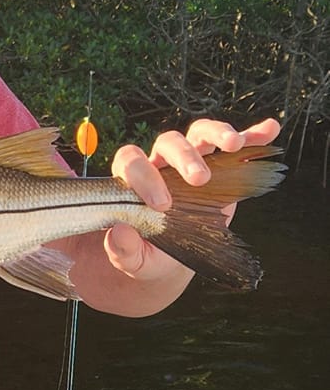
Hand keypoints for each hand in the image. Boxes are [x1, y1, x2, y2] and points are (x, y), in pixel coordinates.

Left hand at [103, 116, 281, 280]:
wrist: (170, 257)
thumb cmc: (147, 253)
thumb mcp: (132, 259)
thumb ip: (122, 249)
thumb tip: (120, 232)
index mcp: (133, 180)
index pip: (133, 161)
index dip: (145, 177)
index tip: (162, 204)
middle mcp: (161, 163)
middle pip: (170, 142)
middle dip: (186, 156)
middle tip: (200, 179)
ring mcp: (191, 162)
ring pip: (199, 134)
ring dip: (217, 133)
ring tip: (234, 145)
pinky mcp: (220, 169)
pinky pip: (235, 145)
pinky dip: (252, 134)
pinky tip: (268, 130)